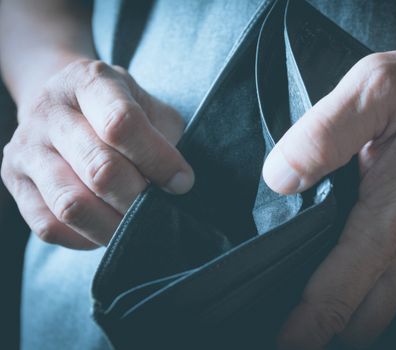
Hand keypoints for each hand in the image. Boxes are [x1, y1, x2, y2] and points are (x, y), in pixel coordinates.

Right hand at [1, 59, 193, 248]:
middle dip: (139, 198)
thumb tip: (177, 185)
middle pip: (100, 169)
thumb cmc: (118, 108)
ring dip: (114, 225)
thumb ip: (165, 137)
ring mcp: (25, 148)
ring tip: (137, 223)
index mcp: (88, 81)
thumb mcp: (148, 105)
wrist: (63, 102)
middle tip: (159, 206)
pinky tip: (108, 226)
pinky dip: (86, 237)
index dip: (159, 160)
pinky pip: (49, 226)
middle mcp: (49, 111)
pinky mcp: (15, 182)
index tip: (182, 182)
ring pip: (71, 205)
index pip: (122, 124)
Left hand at [263, 43, 395, 348]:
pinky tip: (344, 261)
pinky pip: (395, 284)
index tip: (280, 348)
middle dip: (320, 333)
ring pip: (379, 308)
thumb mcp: (375, 91)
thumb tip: (279, 180)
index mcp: (393, 226)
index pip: (337, 301)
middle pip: (359, 324)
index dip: (303, 334)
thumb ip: (321, 137)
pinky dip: (365, 286)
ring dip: (343, 311)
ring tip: (306, 300)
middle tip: (284, 326)